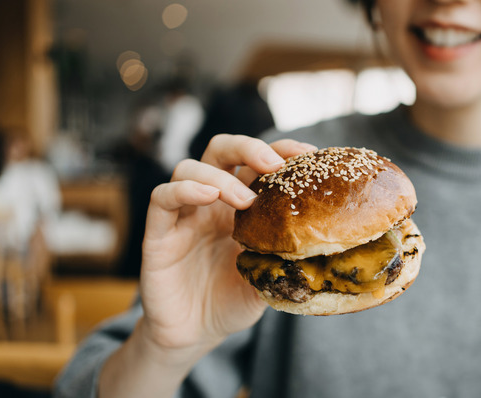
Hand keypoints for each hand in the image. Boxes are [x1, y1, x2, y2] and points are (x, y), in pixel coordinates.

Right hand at [137, 135, 315, 356]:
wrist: (195, 334)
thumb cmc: (232, 300)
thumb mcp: (268, 276)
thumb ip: (287, 259)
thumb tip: (322, 249)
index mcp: (240, 205)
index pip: (256, 162)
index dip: (280, 150)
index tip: (307, 155)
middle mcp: (211, 202)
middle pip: (221, 150)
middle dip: (248, 147)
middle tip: (272, 164)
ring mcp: (183, 215)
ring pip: (189, 168)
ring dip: (219, 175)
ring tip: (244, 199)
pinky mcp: (158, 234)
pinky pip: (162, 198)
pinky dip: (184, 189)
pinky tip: (208, 196)